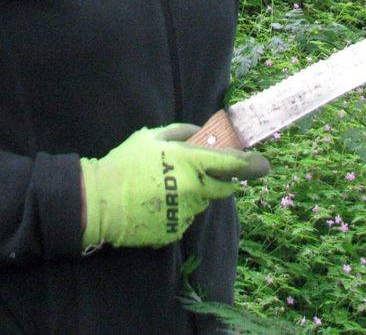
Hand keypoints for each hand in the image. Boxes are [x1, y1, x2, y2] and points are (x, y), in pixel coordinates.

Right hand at [80, 123, 268, 249]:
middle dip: (221, 179)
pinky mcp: (176, 232)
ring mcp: (185, 213)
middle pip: (223, 187)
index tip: (264, 165)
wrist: (101, 202)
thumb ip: (182, 133)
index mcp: (189, 163)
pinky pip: (188, 217)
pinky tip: (158, 202)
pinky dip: (181, 208)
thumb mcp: (152, 137)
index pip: (230, 164)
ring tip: (165, 185)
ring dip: (196, 193)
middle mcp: (192, 190)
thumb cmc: (126, 164)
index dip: (250, 164)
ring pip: (204, 202)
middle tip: (202, 171)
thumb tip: (202, 134)